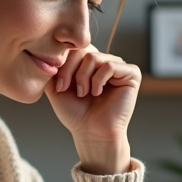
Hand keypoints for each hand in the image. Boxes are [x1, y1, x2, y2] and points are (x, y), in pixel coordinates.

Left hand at [44, 45, 140, 174]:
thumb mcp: (56, 87)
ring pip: (94, 57)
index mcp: (89, 62)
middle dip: (70, 70)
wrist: (91, 133)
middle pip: (82, 49)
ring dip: (83, 77)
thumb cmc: (76, 114)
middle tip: (67, 89)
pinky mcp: (131, 74)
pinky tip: (97, 93)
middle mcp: (104, 61)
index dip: (63, 64)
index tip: (59, 86)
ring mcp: (119, 66)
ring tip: (84, 93)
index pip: (74, 47)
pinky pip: (110, 65)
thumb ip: (53, 68)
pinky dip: (99, 80)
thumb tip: (50, 51)